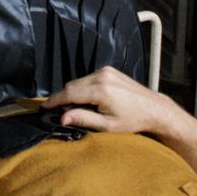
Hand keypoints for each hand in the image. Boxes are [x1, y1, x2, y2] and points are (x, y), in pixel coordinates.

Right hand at [42, 66, 179, 136]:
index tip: (43, 108)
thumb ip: (83, 119)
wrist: (153, 108)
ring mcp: (106, 71)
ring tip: (80, 110)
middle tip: (63, 114)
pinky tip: (90, 101)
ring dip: (74, 94)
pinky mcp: (109, 70)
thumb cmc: (132, 120)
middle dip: (64, 99)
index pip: (69, 93)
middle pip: (72, 85)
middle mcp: (102, 76)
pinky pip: (88, 78)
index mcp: (101, 90)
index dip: (54, 100)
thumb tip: (62, 117)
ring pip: (79, 81)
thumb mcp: (107, 125)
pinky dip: (83, 88)